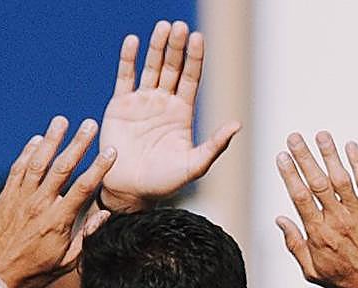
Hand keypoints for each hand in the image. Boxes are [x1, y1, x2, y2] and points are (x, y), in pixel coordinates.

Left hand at [0, 116, 114, 287]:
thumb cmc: (35, 271)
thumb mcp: (67, 261)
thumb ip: (86, 236)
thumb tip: (104, 215)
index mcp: (57, 221)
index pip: (83, 188)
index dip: (99, 168)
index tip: (111, 152)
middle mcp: (39, 204)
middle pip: (62, 167)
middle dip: (78, 144)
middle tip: (90, 125)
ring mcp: (20, 198)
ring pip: (38, 162)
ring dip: (51, 140)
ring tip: (62, 121)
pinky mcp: (7, 196)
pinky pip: (18, 169)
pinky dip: (28, 152)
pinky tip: (38, 140)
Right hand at [98, 20, 241, 210]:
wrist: (129, 190)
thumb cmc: (163, 182)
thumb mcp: (194, 165)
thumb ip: (214, 145)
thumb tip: (237, 125)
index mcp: (181, 113)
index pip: (190, 78)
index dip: (194, 58)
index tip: (198, 38)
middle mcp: (163, 103)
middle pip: (172, 67)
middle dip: (176, 47)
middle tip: (180, 26)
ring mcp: (141, 102)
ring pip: (151, 67)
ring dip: (156, 47)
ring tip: (162, 27)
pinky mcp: (120, 105)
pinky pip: (125, 77)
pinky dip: (128, 59)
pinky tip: (133, 41)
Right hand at [275, 132, 357, 287]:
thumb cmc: (345, 280)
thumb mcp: (312, 271)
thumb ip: (295, 245)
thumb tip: (280, 219)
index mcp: (319, 234)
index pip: (300, 197)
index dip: (290, 174)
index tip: (281, 157)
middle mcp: (338, 220)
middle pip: (317, 182)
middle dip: (304, 157)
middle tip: (294, 137)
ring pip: (341, 177)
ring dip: (329, 154)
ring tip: (320, 135)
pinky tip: (349, 146)